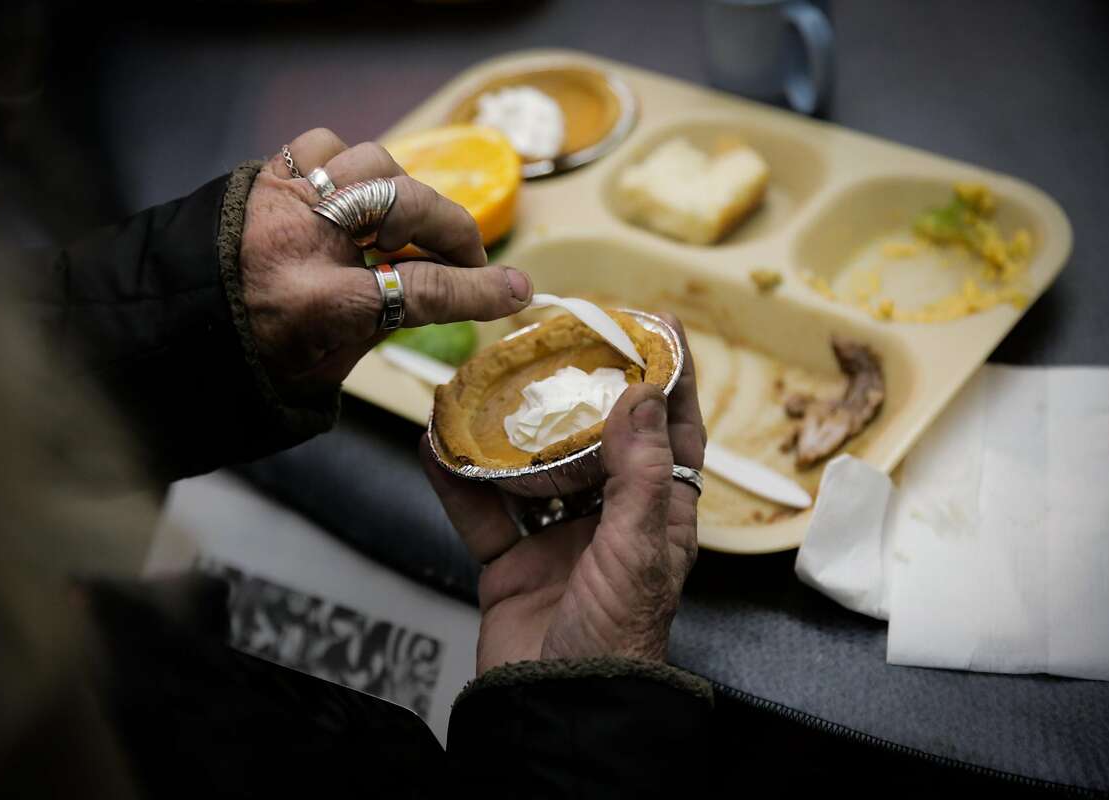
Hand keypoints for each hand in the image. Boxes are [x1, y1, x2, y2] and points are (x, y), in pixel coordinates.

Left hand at [241, 128, 532, 404]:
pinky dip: (350, 168)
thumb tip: (445, 288)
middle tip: (468, 258)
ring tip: (408, 227)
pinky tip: (354, 199)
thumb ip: (386, 322)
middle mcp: (301, 240)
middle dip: (453, 231)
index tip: (517, 290)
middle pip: (406, 206)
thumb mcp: (324, 366)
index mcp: (317, 304)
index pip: (420, 288)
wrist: (167, 328)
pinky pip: (324, 148)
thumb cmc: (249, 360)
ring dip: (405, 194)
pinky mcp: (262, 176)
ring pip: (373, 163)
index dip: (477, 291)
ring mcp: (281, 199)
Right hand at [422, 317, 705, 674]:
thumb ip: (639, 474)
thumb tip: (642, 396)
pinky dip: (458, 481)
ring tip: (486, 383)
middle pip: (596, 443)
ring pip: (532, 472)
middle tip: (556, 343)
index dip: (668, 381)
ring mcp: (559, 543)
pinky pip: (481, 513)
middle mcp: (612, 523)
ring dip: (509, 433)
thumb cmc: (614, 638)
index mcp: (660, 519)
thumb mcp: (638, 550)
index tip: (657, 327)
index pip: (672, 436)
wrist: (556, 714)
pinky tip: (435, 445)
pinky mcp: (511, 565)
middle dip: (577, 395)